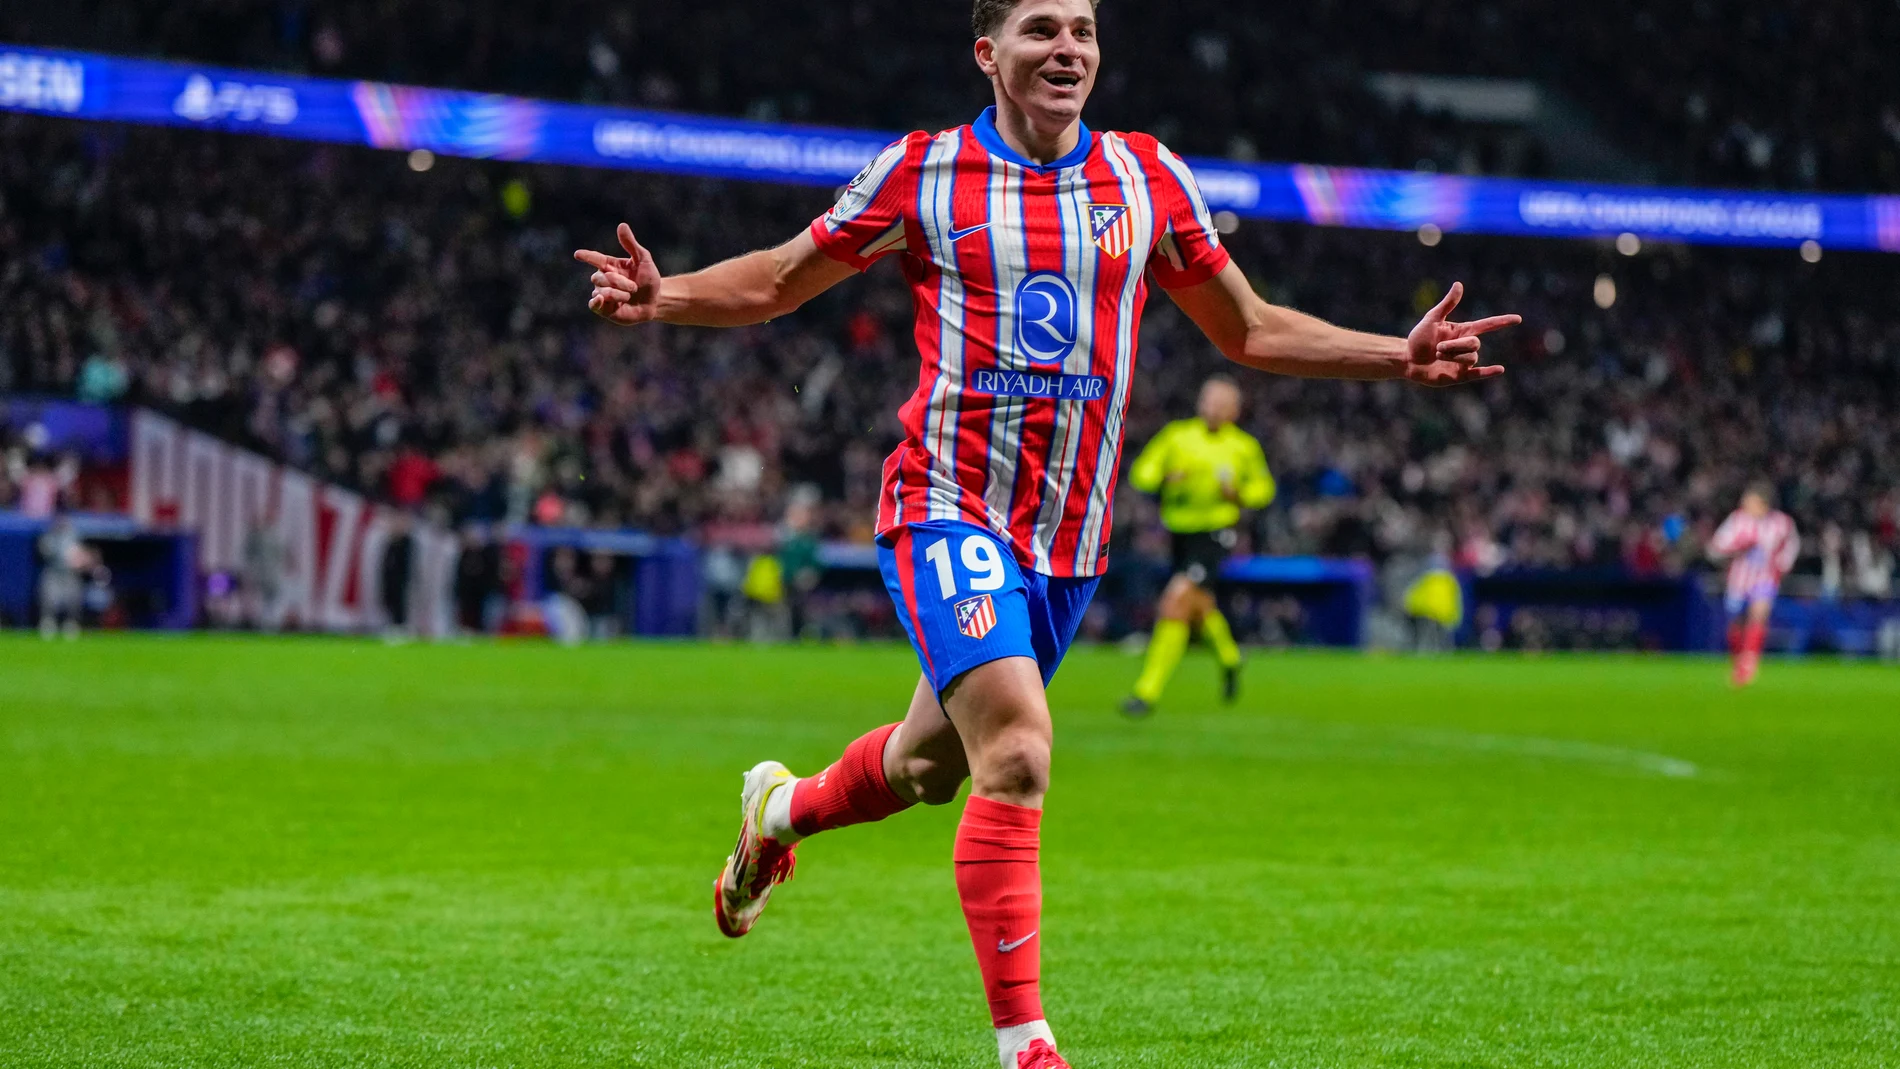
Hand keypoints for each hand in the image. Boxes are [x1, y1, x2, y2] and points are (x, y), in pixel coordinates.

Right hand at [573, 223, 663, 325]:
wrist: (655, 301)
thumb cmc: (649, 279)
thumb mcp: (643, 260)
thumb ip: (631, 244)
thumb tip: (622, 225)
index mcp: (610, 265)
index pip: (595, 259)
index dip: (587, 256)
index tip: (578, 254)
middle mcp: (603, 279)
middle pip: (601, 277)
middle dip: (619, 282)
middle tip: (634, 287)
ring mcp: (603, 294)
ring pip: (602, 292)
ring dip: (619, 294)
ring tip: (630, 296)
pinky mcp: (604, 309)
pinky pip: (594, 305)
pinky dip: (596, 302)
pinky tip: (600, 299)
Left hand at [1405, 281, 1519, 386]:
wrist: (1407, 359)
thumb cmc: (1419, 338)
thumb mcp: (1432, 319)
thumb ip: (1447, 304)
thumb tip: (1459, 284)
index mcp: (1463, 331)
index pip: (1487, 325)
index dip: (1502, 321)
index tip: (1517, 319)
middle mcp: (1466, 346)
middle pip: (1474, 344)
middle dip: (1456, 346)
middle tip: (1437, 348)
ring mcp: (1464, 362)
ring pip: (1471, 357)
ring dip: (1453, 356)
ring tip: (1437, 356)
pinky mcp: (1459, 376)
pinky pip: (1478, 374)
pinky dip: (1489, 372)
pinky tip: (1500, 369)